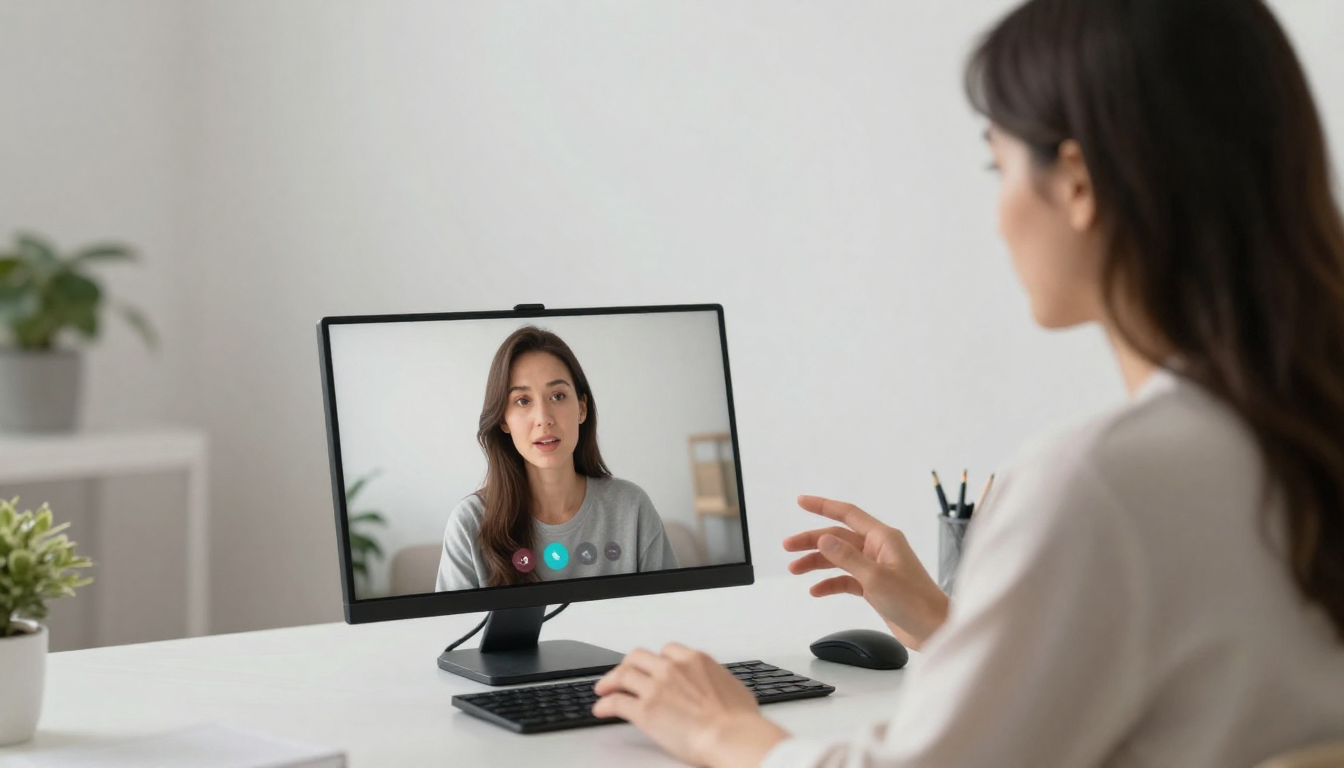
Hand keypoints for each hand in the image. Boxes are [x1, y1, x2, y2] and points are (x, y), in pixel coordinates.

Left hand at [593, 644, 789, 767]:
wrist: (731, 736)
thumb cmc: (739, 719)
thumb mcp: (733, 687)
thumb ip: (718, 682)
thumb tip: (720, 687)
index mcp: (694, 660)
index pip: (666, 650)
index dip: (655, 660)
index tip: (650, 666)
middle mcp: (672, 668)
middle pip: (639, 657)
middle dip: (628, 665)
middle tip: (622, 674)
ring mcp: (656, 687)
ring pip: (623, 674)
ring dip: (610, 681)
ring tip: (603, 689)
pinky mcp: (644, 710)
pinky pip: (616, 702)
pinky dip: (605, 704)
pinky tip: (601, 709)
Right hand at [783, 495, 948, 649]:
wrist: (934, 630)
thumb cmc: (915, 603)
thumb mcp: (876, 578)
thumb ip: (847, 557)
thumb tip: (824, 538)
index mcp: (884, 538)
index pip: (848, 514)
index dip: (823, 506)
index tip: (801, 502)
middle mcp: (879, 549)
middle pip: (838, 537)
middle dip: (812, 541)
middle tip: (788, 546)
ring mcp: (876, 567)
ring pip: (839, 559)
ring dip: (817, 563)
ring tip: (795, 569)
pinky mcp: (875, 586)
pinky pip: (846, 579)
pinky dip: (830, 583)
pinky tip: (816, 590)